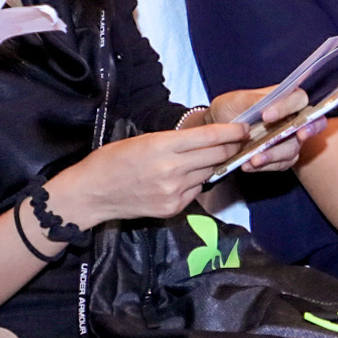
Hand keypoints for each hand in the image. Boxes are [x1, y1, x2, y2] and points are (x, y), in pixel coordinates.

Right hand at [52, 119, 255, 223]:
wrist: (93, 193)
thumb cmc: (114, 159)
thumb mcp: (143, 139)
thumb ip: (175, 141)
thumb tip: (206, 139)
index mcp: (162, 146)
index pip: (209, 137)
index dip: (231, 132)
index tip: (245, 129)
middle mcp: (172, 169)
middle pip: (216, 156)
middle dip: (230, 148)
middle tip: (239, 141)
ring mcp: (174, 192)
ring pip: (208, 174)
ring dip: (213, 165)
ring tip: (212, 157)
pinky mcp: (173, 208)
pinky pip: (196, 191)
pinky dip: (197, 182)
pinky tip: (187, 177)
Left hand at [206, 85, 316, 172]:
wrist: (218, 131)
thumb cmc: (230, 109)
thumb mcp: (237, 100)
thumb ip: (253, 100)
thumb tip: (266, 105)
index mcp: (286, 99)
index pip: (299, 100)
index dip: (287, 108)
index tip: (267, 116)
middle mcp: (293, 119)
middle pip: (311, 124)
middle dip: (308, 131)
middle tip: (298, 137)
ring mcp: (289, 139)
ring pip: (294, 149)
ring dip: (275, 155)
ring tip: (254, 159)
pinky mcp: (281, 157)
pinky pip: (281, 164)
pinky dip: (266, 166)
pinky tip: (248, 165)